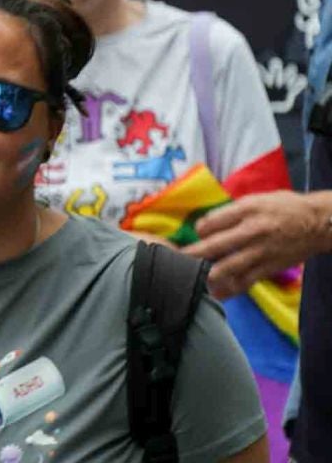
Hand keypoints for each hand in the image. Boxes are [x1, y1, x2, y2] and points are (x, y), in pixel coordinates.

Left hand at [185, 190, 331, 296]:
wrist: (318, 223)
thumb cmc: (285, 207)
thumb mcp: (257, 199)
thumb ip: (233, 211)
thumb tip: (207, 223)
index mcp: (247, 209)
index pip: (213, 221)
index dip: (199, 229)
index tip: (196, 233)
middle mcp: (253, 231)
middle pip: (216, 245)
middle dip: (193, 254)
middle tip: (176, 261)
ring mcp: (262, 251)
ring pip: (229, 267)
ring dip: (207, 275)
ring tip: (191, 280)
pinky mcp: (270, 267)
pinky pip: (247, 281)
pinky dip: (230, 289)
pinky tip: (217, 294)